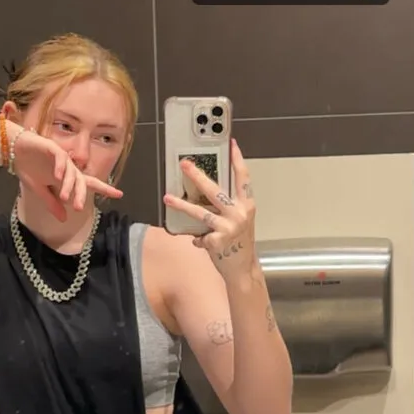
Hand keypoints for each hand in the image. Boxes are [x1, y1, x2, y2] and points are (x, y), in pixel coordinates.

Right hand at [8, 124, 122, 221]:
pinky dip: (60, 166)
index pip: (88, 183)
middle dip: (81, 194)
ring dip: (69, 185)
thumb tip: (64, 219)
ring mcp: (60, 157)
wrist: (14, 150)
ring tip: (65, 197)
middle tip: (78, 207)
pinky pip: (60, 157)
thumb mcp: (39, 191)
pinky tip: (58, 176)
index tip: (119, 194)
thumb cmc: (28, 167)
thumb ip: (52, 204)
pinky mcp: (51, 148)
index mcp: (67, 177)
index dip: (104, 188)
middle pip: (81, 181)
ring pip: (71, 171)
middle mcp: (67, 167)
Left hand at [163, 139, 256, 277]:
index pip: (243, 178)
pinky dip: (197, 239)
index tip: (231, 144)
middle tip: (184, 164)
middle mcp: (239, 214)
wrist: (243, 269)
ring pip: (200, 212)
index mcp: (246, 205)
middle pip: (215, 190)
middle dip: (197, 176)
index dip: (237, 160)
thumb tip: (205, 191)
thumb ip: (228, 206)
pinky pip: (199, 235)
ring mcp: (228, 227)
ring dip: (182, 205)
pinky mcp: (216, 241)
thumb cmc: (240, 242)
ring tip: (167, 198)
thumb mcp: (240, 220)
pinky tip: (199, 242)